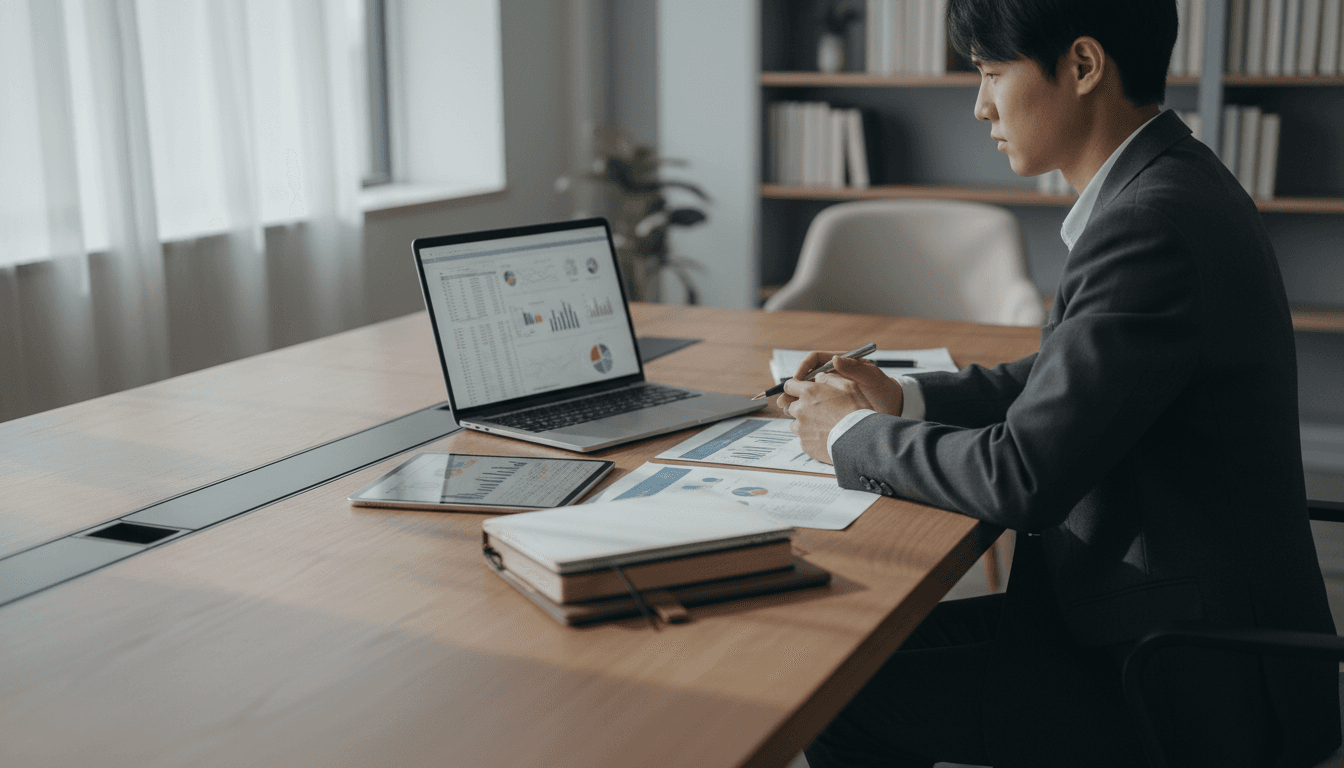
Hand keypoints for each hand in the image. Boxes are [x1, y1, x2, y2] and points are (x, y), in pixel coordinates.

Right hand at [776, 352, 903, 416]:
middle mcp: (831, 376)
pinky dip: (805, 412)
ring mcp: (829, 391)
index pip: (813, 360)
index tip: (797, 380)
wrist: (892, 408)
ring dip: (795, 401)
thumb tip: (834, 359)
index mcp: (838, 364)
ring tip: (786, 411)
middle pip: (805, 378)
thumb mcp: (871, 377)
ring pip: (807, 393)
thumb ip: (855, 368)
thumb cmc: (883, 390)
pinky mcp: (830, 405)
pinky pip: (813, 406)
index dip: (802, 369)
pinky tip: (800, 421)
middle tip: (784, 400)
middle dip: (792, 388)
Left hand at [778, 369, 874, 463]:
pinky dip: (812, 438)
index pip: (789, 386)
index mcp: (808, 392)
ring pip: (796, 424)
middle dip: (802, 408)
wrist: (859, 439)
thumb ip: (829, 379)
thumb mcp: (847, 386)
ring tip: (824, 427)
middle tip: (820, 412)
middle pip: (792, 407)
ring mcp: (801, 428)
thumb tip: (818, 378)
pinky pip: (804, 439)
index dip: (795, 388)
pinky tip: (826, 438)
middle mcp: (800, 409)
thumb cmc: (855, 410)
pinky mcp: (804, 444)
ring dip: (806, 424)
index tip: (801, 393)